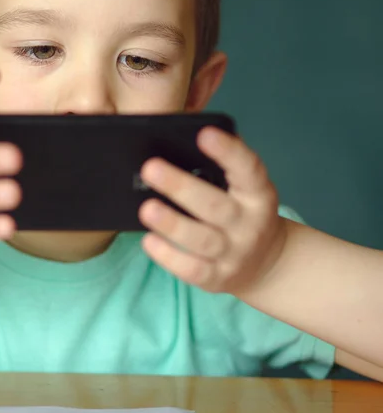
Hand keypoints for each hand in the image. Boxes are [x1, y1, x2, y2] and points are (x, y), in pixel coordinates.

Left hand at [138, 126, 285, 294]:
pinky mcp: (218, 278)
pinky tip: (148, 241)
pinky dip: (169, 257)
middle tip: (150, 168)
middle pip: (215, 206)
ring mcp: (235, 254)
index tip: (204, 133)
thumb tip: (181, 135)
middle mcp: (250, 224)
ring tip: (146, 208)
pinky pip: (193, 270)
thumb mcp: (243, 187)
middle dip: (181, 186)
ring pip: (202, 240)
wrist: (267, 263)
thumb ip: (220, 165)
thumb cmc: (241, 211)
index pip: (248, 169)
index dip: (228, 151)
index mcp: (257, 193)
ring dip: (172, 224)